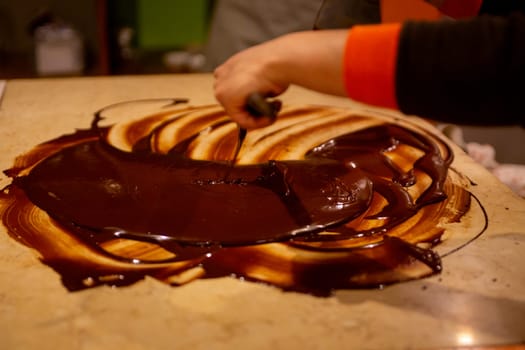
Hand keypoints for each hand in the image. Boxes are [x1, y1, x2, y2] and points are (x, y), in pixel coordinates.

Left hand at [214, 30, 348, 128]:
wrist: (280, 59)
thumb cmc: (279, 61)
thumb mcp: (268, 71)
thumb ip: (259, 84)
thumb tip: (265, 95)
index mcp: (231, 66)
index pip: (235, 91)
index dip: (253, 101)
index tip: (269, 99)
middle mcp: (222, 76)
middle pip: (237, 105)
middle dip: (256, 110)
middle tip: (275, 104)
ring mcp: (222, 88)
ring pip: (240, 114)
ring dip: (260, 117)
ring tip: (275, 108)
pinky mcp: (227, 99)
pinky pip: (243, 121)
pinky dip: (258, 122)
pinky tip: (271, 115)